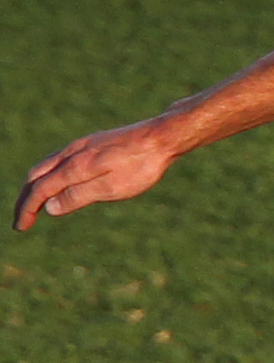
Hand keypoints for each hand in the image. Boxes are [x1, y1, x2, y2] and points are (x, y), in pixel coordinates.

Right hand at [14, 119, 180, 230]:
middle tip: (22, 219)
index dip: (27, 209)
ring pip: (46, 165)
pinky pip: (59, 158)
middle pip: (36, 176)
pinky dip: (49, 174)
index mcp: (75, 166)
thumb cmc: (142, 165)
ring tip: (34, 202)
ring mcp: (81, 145)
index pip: (41, 190)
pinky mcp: (92, 142)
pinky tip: (58, 180)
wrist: (163, 136)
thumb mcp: (112, 187)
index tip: (20, 227)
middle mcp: (72, 153)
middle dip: (25, 199)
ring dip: (35, 185)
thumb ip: (79, 196)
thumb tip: (49, 208)